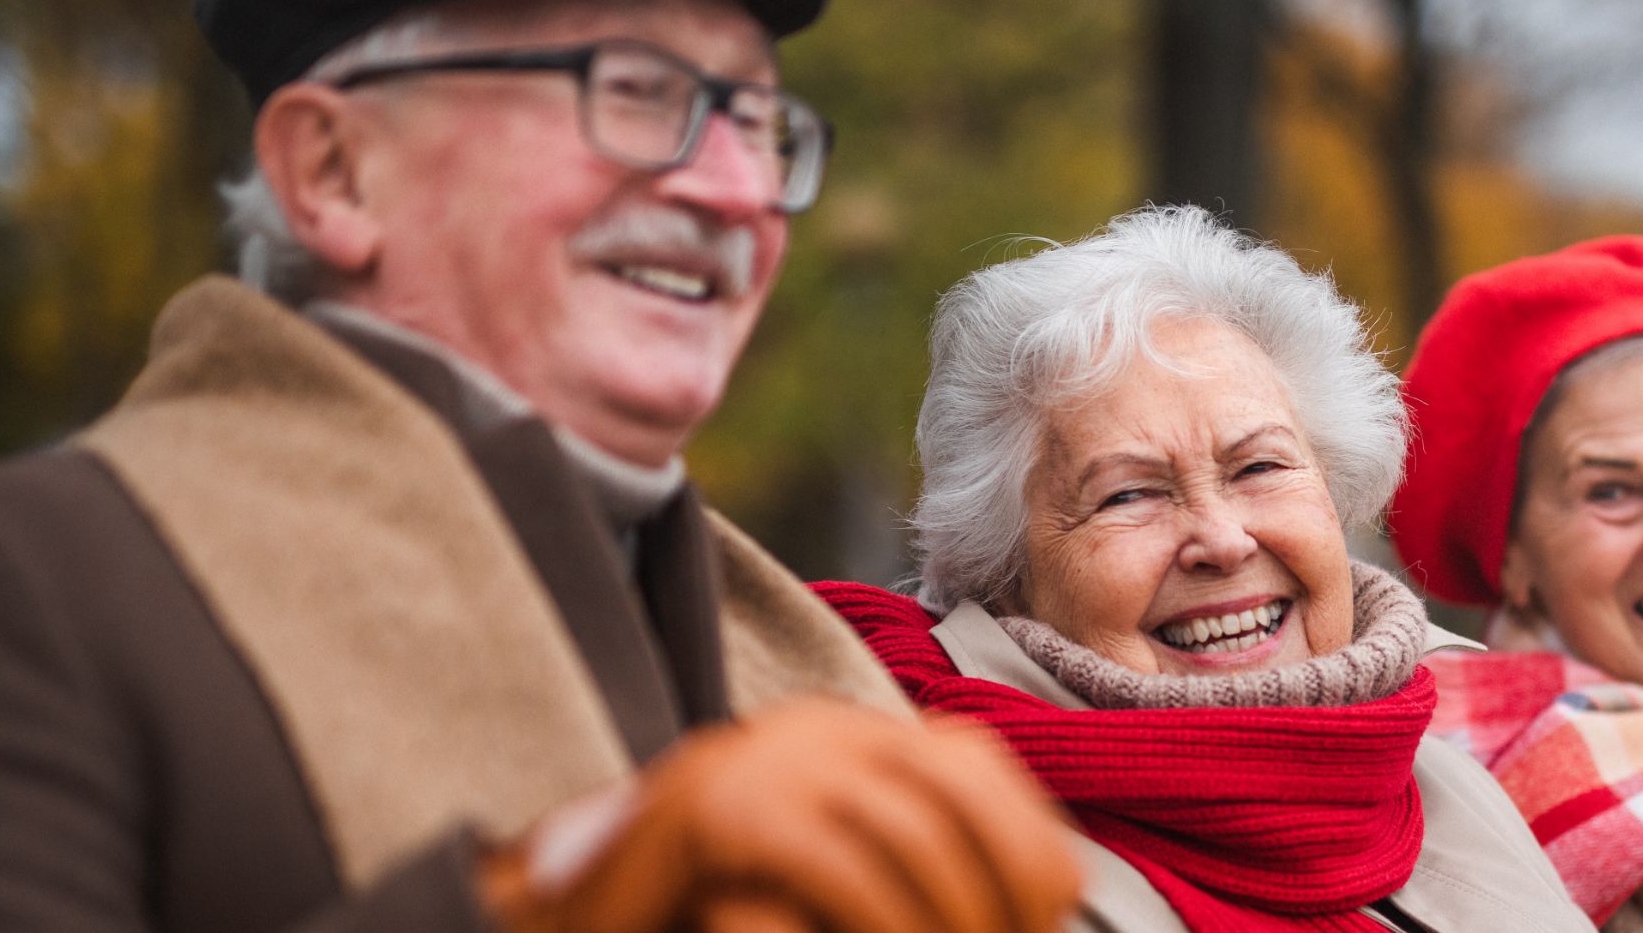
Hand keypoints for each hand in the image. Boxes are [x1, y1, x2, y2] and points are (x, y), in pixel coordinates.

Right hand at [487, 698, 1082, 932]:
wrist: (590, 913)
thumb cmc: (731, 907)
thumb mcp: (846, 875)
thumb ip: (920, 861)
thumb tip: (1052, 880)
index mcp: (853, 735)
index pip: (975, 762)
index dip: (1028, 842)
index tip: (1043, 917)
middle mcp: (813, 728)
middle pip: (953, 787)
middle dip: (999, 885)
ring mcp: (761, 759)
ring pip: (904, 827)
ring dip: (949, 914)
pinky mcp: (716, 809)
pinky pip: (830, 859)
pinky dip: (877, 917)